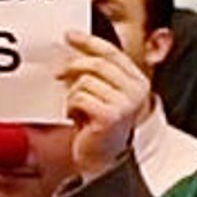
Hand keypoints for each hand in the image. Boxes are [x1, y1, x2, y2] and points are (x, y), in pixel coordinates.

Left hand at [59, 30, 150, 179]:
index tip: (69, 35)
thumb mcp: (102, 95)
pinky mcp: (110, 115)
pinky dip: (71, 107)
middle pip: (97, 64)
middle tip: (58, 74)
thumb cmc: (98, 127)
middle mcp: (136, 91)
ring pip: (85, 81)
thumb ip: (96, 74)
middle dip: (73, 67)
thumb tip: (72, 52)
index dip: (89, 41)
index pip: (112, 53)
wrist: (101, 161)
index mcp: (137, 82)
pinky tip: (76, 118)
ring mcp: (125, 104)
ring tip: (76, 109)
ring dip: (72, 95)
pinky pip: (80, 97)